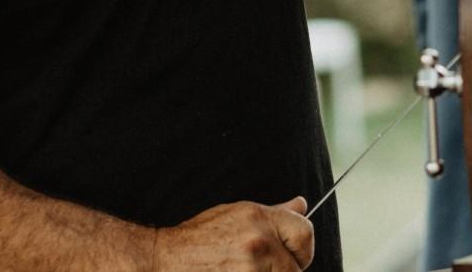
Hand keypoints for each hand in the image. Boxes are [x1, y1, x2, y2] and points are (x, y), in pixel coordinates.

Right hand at [154, 197, 313, 270]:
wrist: (167, 260)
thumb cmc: (200, 238)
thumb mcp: (238, 214)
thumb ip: (274, 214)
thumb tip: (302, 206)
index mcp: (259, 218)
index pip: (305, 232)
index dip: (302, 248)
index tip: (293, 255)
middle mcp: (258, 242)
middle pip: (297, 267)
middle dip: (288, 270)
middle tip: (267, 268)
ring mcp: (250, 269)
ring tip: (246, 270)